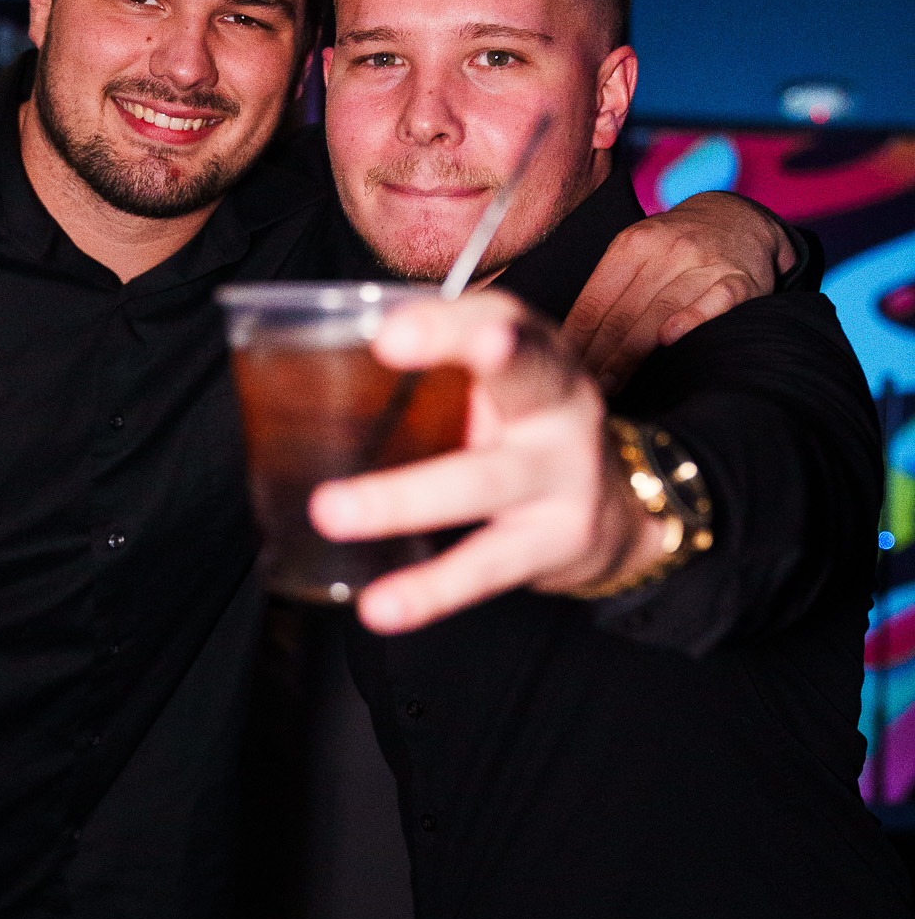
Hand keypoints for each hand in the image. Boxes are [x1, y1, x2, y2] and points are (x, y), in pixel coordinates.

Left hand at [309, 292, 661, 633]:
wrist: (614, 510)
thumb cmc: (521, 431)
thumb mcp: (490, 387)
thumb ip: (427, 370)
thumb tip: (304, 367)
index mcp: (535, 351)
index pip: (497, 314)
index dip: (445, 320)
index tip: (389, 331)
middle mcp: (561, 404)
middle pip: (521, 374)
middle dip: (461, 355)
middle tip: (387, 353)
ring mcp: (564, 475)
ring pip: (482, 482)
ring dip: (402, 497)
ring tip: (333, 511)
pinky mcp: (558, 542)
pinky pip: (485, 567)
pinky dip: (430, 590)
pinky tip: (383, 605)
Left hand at [564, 192, 792, 393]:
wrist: (739, 218)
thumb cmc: (674, 248)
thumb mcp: (638, 251)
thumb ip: (609, 289)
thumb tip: (570, 343)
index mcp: (633, 244)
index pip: (596, 301)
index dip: (577, 340)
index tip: (565, 368)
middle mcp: (667, 250)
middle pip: (624, 312)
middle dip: (600, 355)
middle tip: (584, 387)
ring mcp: (704, 263)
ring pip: (661, 312)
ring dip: (633, 354)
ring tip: (612, 385)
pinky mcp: (738, 280)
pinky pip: (713, 303)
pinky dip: (691, 320)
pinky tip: (670, 341)